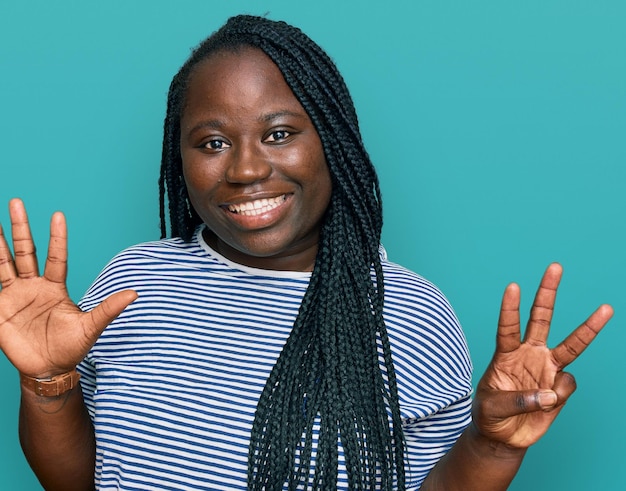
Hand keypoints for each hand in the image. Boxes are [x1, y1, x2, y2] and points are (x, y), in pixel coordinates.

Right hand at [0, 199, 136, 377]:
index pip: (56, 256)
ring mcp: (15, 296)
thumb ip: (109, 308)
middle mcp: (34, 286)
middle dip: (21, 227)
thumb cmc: (72, 347)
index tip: (58, 214)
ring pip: (3, 263)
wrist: (49, 370)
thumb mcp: (92, 326)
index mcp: (55, 287)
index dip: (57, 237)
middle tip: (17, 201)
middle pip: (26, 251)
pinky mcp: (0, 310)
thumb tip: (135, 293)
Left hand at [472, 263, 612, 447]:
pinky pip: (568, 385)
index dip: (510, 308)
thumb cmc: (489, 415)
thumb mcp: (491, 408)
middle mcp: (528, 354)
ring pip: (571, 344)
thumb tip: (551, 395)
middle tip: (555, 267)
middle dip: (548, 293)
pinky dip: (560, 395)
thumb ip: (518, 401)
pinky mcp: (559, 386)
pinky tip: (547, 403)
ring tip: (606, 309)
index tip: (513, 286)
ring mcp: (546, 368)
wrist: (502, 437)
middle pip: (541, 319)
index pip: (507, 326)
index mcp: (505, 353)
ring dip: (588, 327)